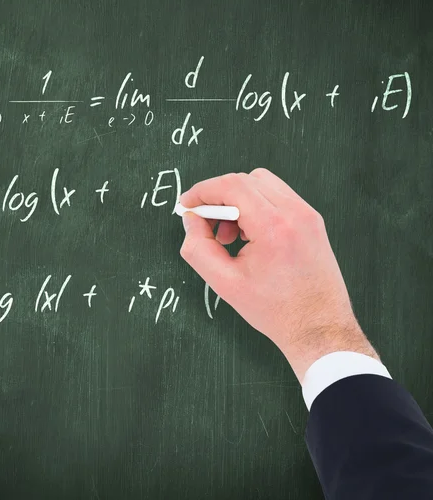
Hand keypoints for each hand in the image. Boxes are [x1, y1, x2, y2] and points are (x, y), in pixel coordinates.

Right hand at [178, 168, 379, 381]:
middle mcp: (295, 213)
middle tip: (207, 225)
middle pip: (245, 180)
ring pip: (262, 183)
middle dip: (218, 197)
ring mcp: (307, 214)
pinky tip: (250, 236)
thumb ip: (197, 247)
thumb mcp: (224, 283)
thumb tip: (191, 220)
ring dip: (238, 200)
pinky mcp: (312, 220)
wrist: (319, 327)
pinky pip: (277, 196)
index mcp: (274, 227)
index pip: (231, 186)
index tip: (187, 203)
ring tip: (231, 235)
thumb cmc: (277, 311)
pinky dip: (256, 206)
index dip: (202, 190)